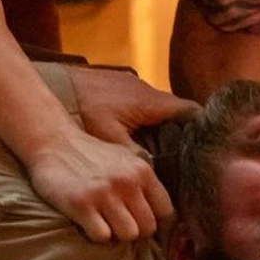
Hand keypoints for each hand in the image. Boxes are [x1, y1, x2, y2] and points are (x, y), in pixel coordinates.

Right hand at [26, 129, 171, 242]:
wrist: (52, 142)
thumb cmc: (89, 153)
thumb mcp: (123, 157)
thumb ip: (142, 180)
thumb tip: (158, 210)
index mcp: (140, 170)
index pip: (165, 211)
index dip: (151, 217)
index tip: (137, 216)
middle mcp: (126, 182)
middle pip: (148, 227)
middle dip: (134, 228)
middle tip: (117, 221)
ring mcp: (104, 194)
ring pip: (128, 235)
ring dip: (115, 233)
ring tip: (103, 222)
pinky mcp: (81, 205)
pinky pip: (102, 237)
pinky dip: (95, 234)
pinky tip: (88, 222)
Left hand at [66, 66, 200, 147]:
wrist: (56, 83)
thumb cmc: (82, 110)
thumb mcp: (109, 138)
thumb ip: (135, 155)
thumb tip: (155, 176)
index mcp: (151, 101)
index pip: (191, 112)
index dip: (201, 131)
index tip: (203, 152)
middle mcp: (148, 90)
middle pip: (177, 114)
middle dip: (180, 136)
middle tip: (181, 160)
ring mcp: (135, 86)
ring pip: (159, 110)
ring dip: (162, 128)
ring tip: (161, 154)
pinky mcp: (121, 87)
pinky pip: (144, 106)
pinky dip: (145, 121)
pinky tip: (137, 138)